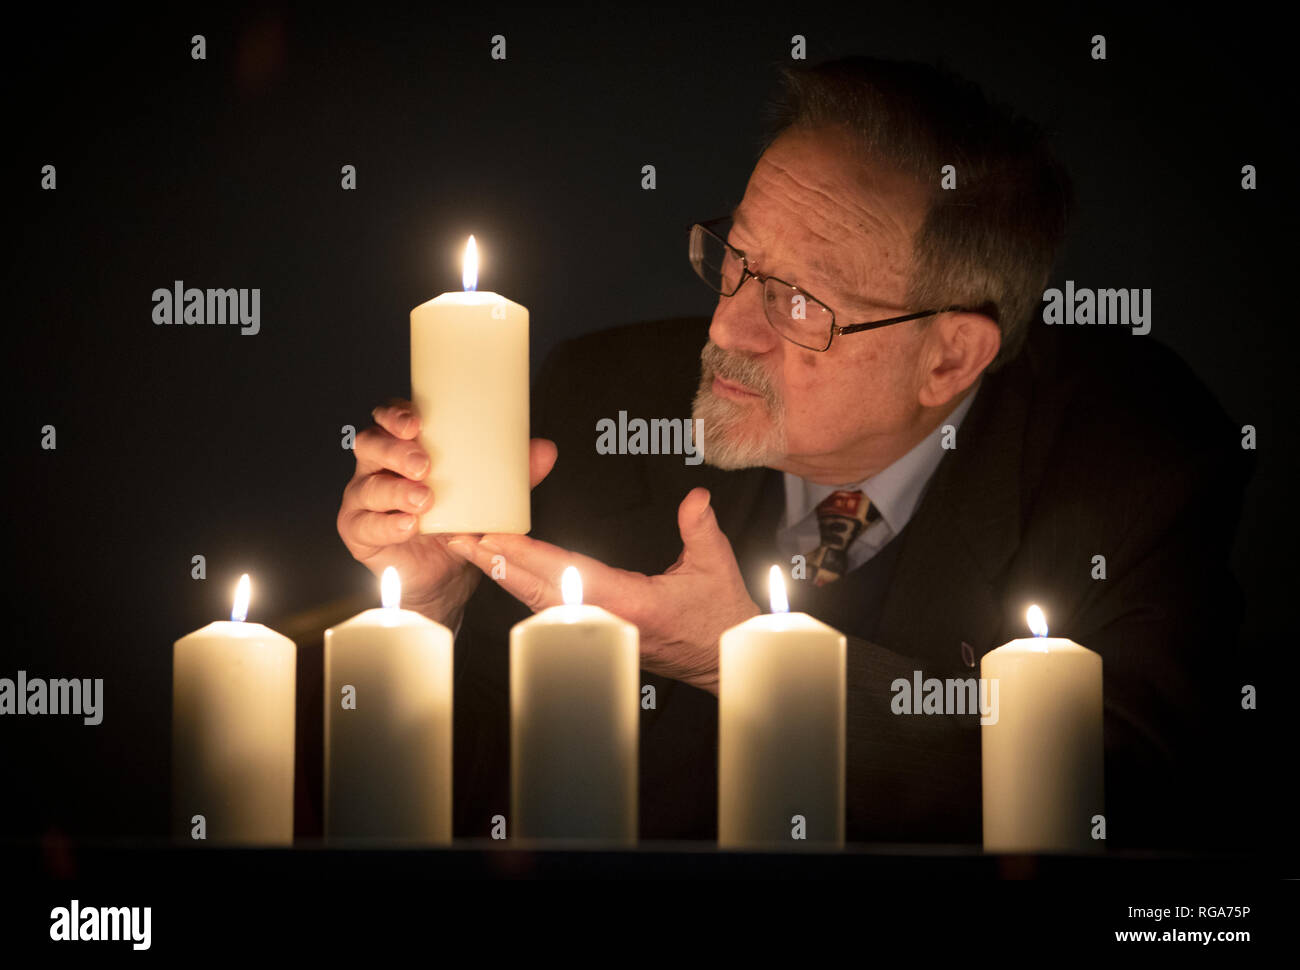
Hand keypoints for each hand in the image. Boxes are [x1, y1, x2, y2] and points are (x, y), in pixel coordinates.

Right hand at [337, 397, 557, 626]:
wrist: (445, 573)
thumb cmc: (459, 519)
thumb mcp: (487, 494)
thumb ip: (513, 474)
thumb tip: (546, 449)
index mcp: (402, 445)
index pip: (389, 416)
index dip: (396, 413)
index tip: (417, 422)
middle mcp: (376, 466)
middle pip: (369, 443)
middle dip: (395, 450)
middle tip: (425, 465)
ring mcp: (362, 498)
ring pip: (367, 485)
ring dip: (395, 490)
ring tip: (425, 499)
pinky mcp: (358, 531)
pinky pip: (364, 524)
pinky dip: (387, 525)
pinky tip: (409, 525)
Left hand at [446, 487, 760, 693]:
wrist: (720, 658)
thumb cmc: (718, 614)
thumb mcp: (715, 565)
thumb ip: (700, 528)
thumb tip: (695, 496)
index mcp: (632, 604)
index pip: (568, 573)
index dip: (528, 554)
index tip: (495, 536)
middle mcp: (606, 619)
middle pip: (537, 589)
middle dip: (496, 562)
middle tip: (458, 538)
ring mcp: (598, 628)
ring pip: (537, 599)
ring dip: (502, 573)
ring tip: (469, 548)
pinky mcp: (597, 630)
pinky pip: (550, 606)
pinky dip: (521, 586)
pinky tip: (503, 570)